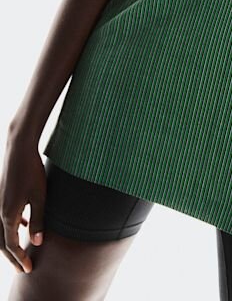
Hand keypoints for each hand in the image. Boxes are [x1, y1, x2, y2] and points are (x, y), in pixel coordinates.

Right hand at [0, 133, 46, 274]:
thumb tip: (37, 242)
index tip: (28, 268)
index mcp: (7, 215)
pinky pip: (4, 218)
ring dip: (11, 243)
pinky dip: (12, 227)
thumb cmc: (32, 171)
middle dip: (13, 257)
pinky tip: (24, 225)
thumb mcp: (40, 196)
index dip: (20, 258)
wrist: (19, 150)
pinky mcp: (2, 196)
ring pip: (1, 231)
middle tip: (23, 268)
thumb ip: (38, 219)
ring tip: (22, 252)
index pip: (11, 245)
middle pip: (2, 242)